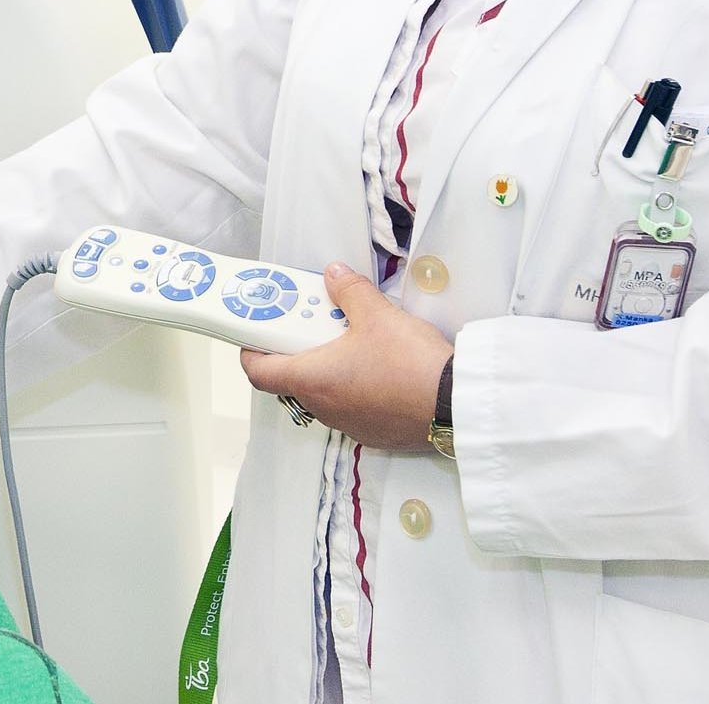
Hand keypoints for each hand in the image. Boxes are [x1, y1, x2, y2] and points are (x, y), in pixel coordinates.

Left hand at [239, 263, 453, 450]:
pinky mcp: (375, 433)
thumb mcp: (377, 315)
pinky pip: (352, 407)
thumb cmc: (411, 364)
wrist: (456, 405)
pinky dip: (353, 387)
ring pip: (324, 394)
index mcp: (312, 380)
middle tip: (314, 325)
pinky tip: (377, 368)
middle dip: (299, 350)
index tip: (259, 333)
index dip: (252, 351)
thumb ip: (349, 291)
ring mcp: (349, 424)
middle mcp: (324, 408)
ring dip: (328, 369)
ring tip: (351, 341)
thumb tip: (334, 274)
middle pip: (292, 380)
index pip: (259, 373)